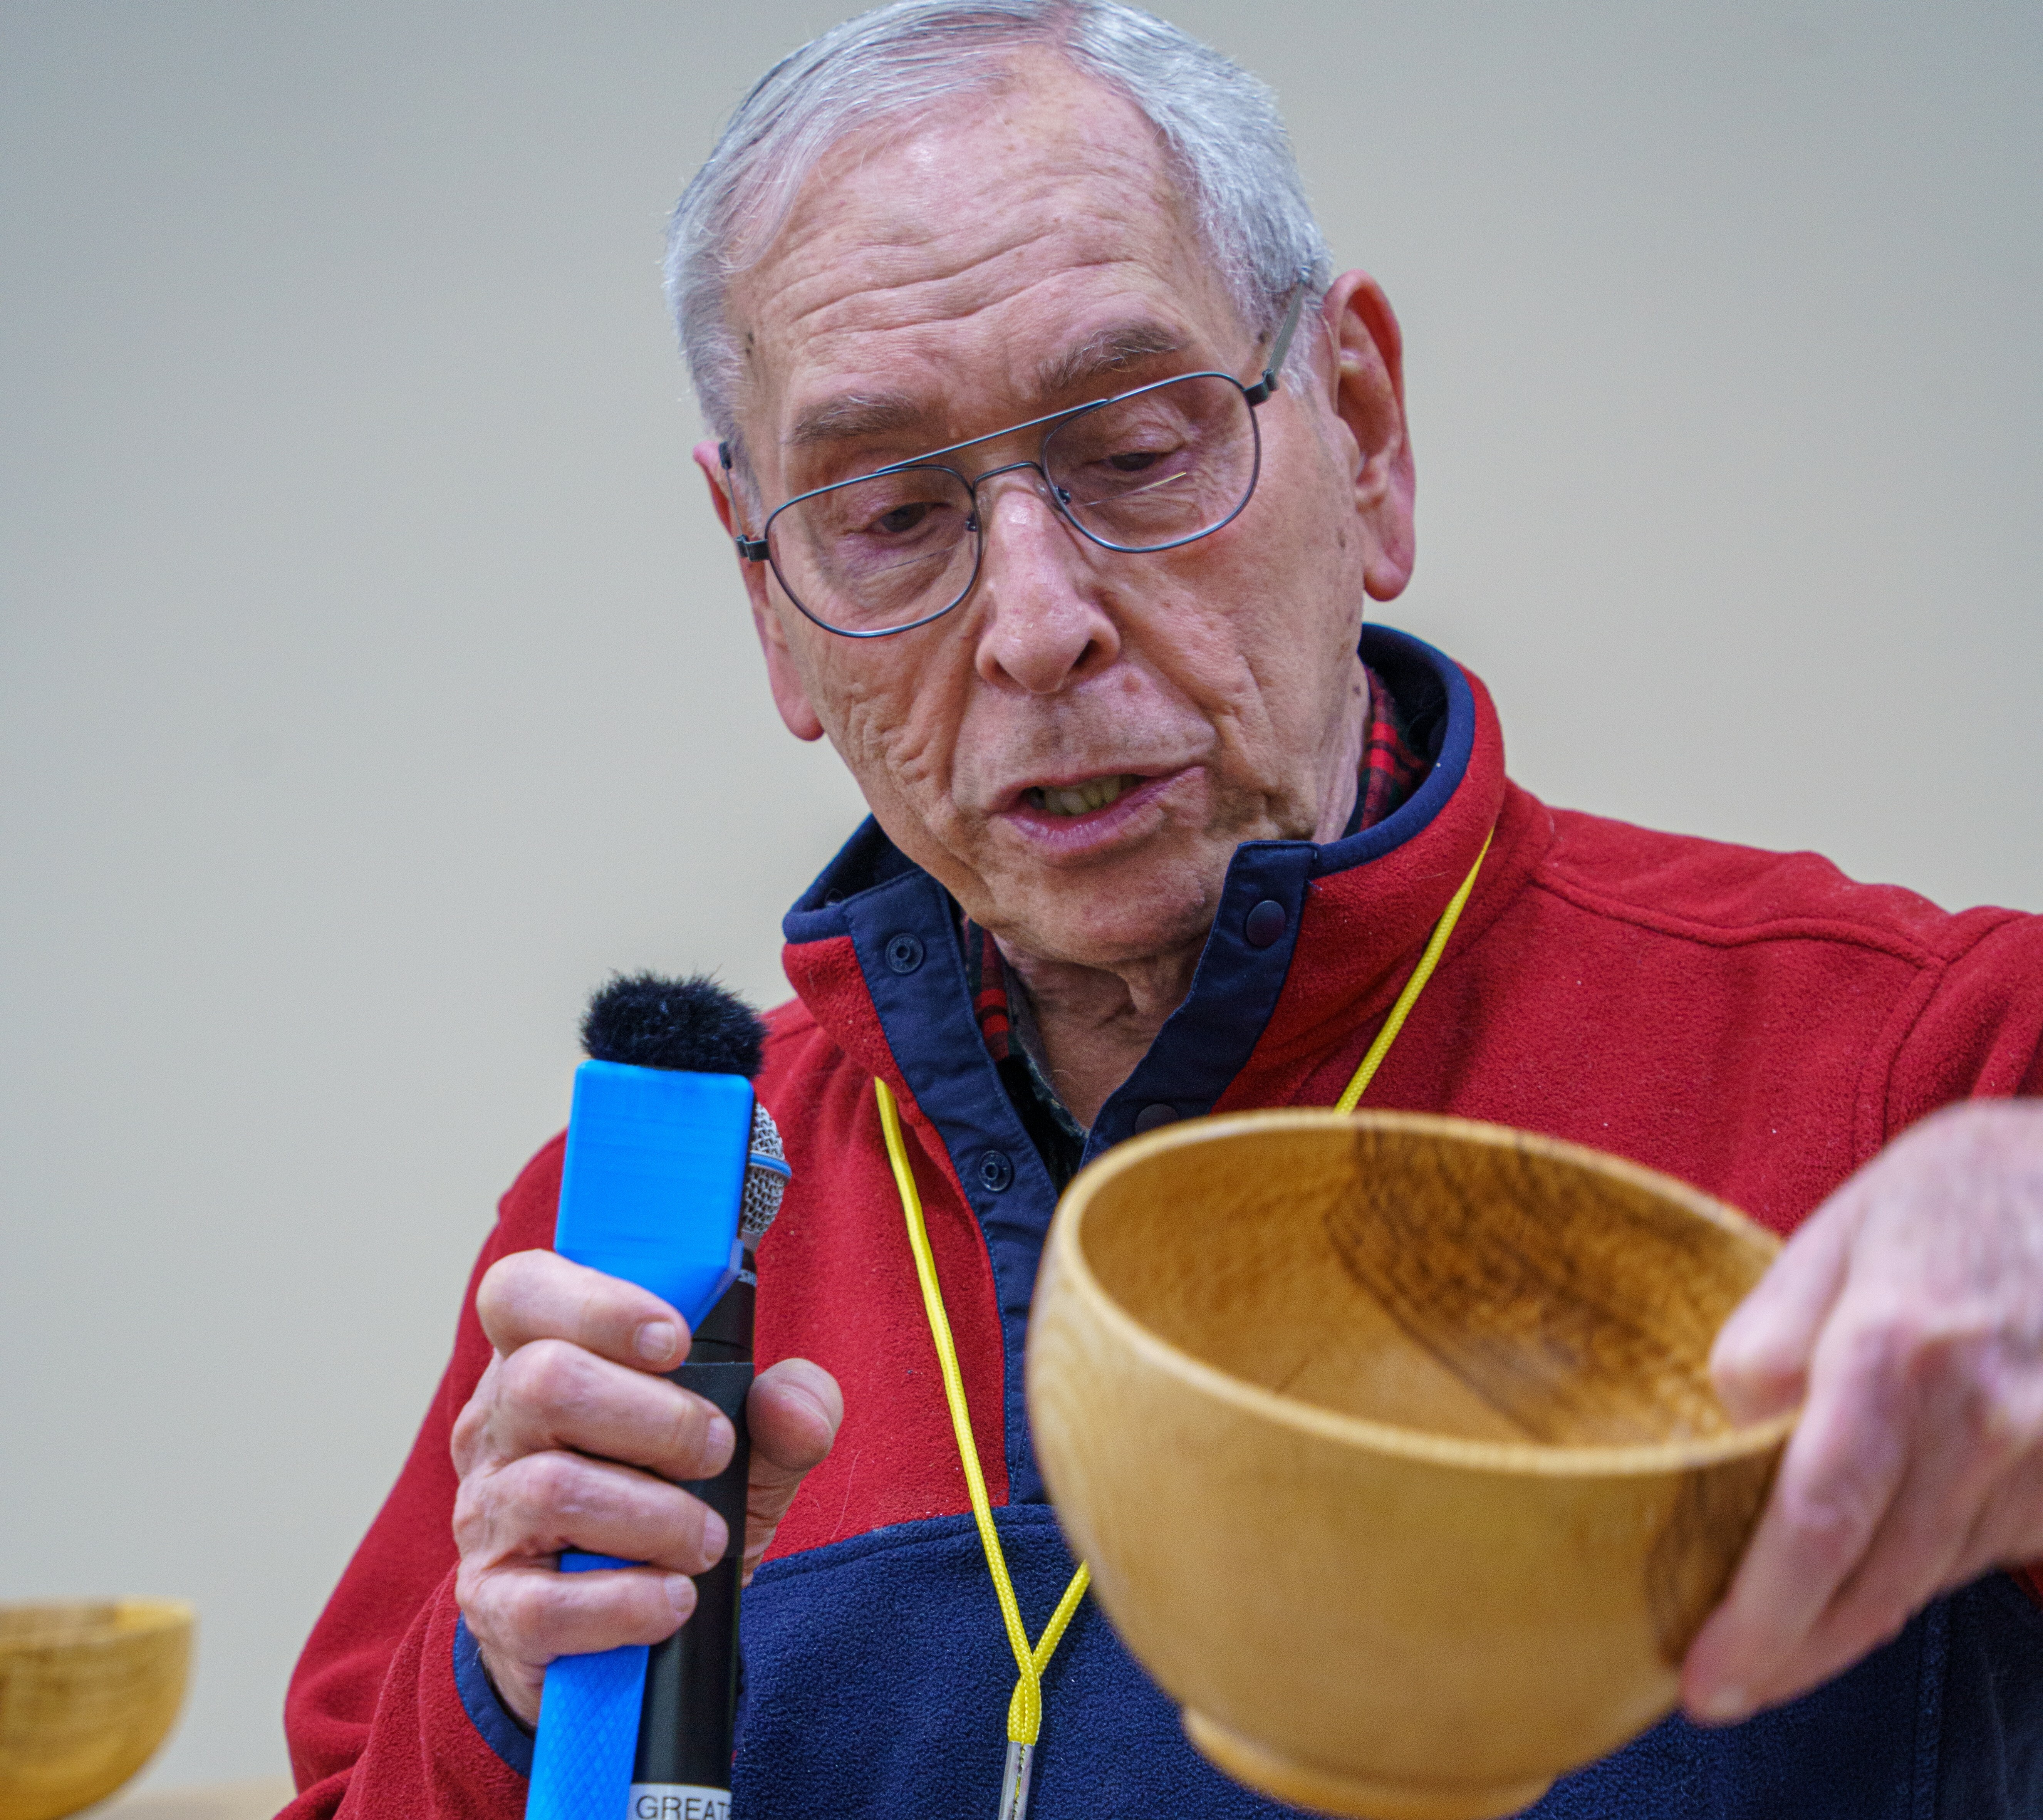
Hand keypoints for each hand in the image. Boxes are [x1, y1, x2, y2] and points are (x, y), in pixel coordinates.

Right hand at [451, 1249, 841, 1725]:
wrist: (640, 1630)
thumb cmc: (684, 1504)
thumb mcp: (752, 1450)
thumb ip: (790, 1410)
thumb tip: (792, 1405)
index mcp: (542, 1359)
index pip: (520, 1293)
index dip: (596, 1304)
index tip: (673, 1340)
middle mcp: (496, 1428)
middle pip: (543, 1380)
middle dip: (658, 1418)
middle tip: (715, 1451)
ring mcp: (485, 1517)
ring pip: (551, 1489)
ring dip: (657, 1516)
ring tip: (706, 1537)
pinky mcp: (493, 1608)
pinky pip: (543, 1604)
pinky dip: (626, 1602)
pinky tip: (671, 1598)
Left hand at [1682, 1099, 2042, 1723]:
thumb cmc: (1951, 1200)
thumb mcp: (1839, 1232)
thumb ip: (1772, 1333)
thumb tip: (1730, 1426)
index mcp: (1897, 1347)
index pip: (1818, 1517)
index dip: (1761, 1617)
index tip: (1705, 1677)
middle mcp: (1983, 1417)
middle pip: (1874, 1578)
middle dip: (1791, 1652)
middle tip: (1720, 1690)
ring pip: (1928, 1577)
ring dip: (1848, 1621)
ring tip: (1775, 1643)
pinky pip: (1981, 1551)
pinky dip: (1917, 1570)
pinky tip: (1866, 1569)